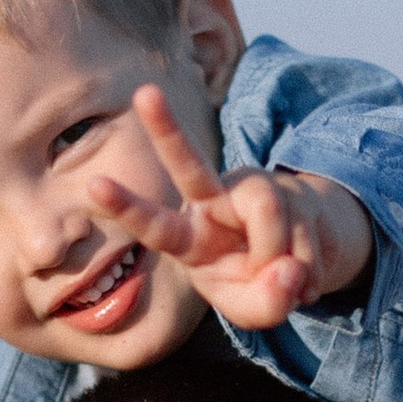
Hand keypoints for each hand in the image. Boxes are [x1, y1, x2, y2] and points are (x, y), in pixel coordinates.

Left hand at [83, 83, 371, 331]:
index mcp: (190, 238)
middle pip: (189, 165)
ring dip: (287, 260)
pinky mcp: (290, 190)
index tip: (93, 184)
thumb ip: (265, 303)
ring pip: (268, 212)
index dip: (127, 207)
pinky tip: (304, 272)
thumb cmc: (262, 284)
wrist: (307, 263)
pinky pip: (303, 230)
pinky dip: (309, 266)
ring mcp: (254, 191)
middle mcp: (216, 204)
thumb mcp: (256, 309)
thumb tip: (288, 268)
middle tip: (143, 92)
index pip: (155, 225)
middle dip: (166, 130)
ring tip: (289, 280)